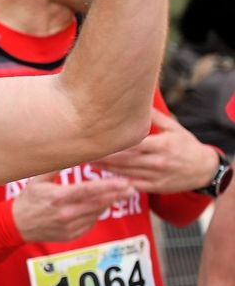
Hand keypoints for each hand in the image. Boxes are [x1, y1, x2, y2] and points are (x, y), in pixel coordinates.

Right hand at [10, 170, 135, 242]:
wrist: (17, 225)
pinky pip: (91, 222)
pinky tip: (100, 205)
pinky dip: (97, 213)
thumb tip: (71, 151)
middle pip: (98, 203)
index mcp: (57, 197)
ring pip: (97, 213)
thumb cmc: (28, 200)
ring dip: (109, 203)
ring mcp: (69, 226)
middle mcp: (65, 213)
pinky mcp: (72, 234)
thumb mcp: (37, 180)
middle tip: (132, 187)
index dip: (108, 186)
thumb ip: (55, 166)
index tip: (124, 182)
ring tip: (121, 194)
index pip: (89, 191)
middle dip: (117, 194)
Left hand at [96, 110, 217, 192]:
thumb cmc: (186, 145)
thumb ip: (155, 116)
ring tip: (85, 161)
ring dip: (104, 168)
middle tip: (82, 149)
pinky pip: (131, 185)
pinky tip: (100, 178)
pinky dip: (115, 182)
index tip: (94, 136)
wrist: (204, 170)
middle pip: (123, 159)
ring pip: (124, 173)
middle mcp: (157, 161)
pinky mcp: (154, 187)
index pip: (132, 143)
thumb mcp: (174, 128)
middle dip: (102, 155)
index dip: (112, 141)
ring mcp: (155, 176)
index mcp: (161, 145)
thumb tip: (138, 98)